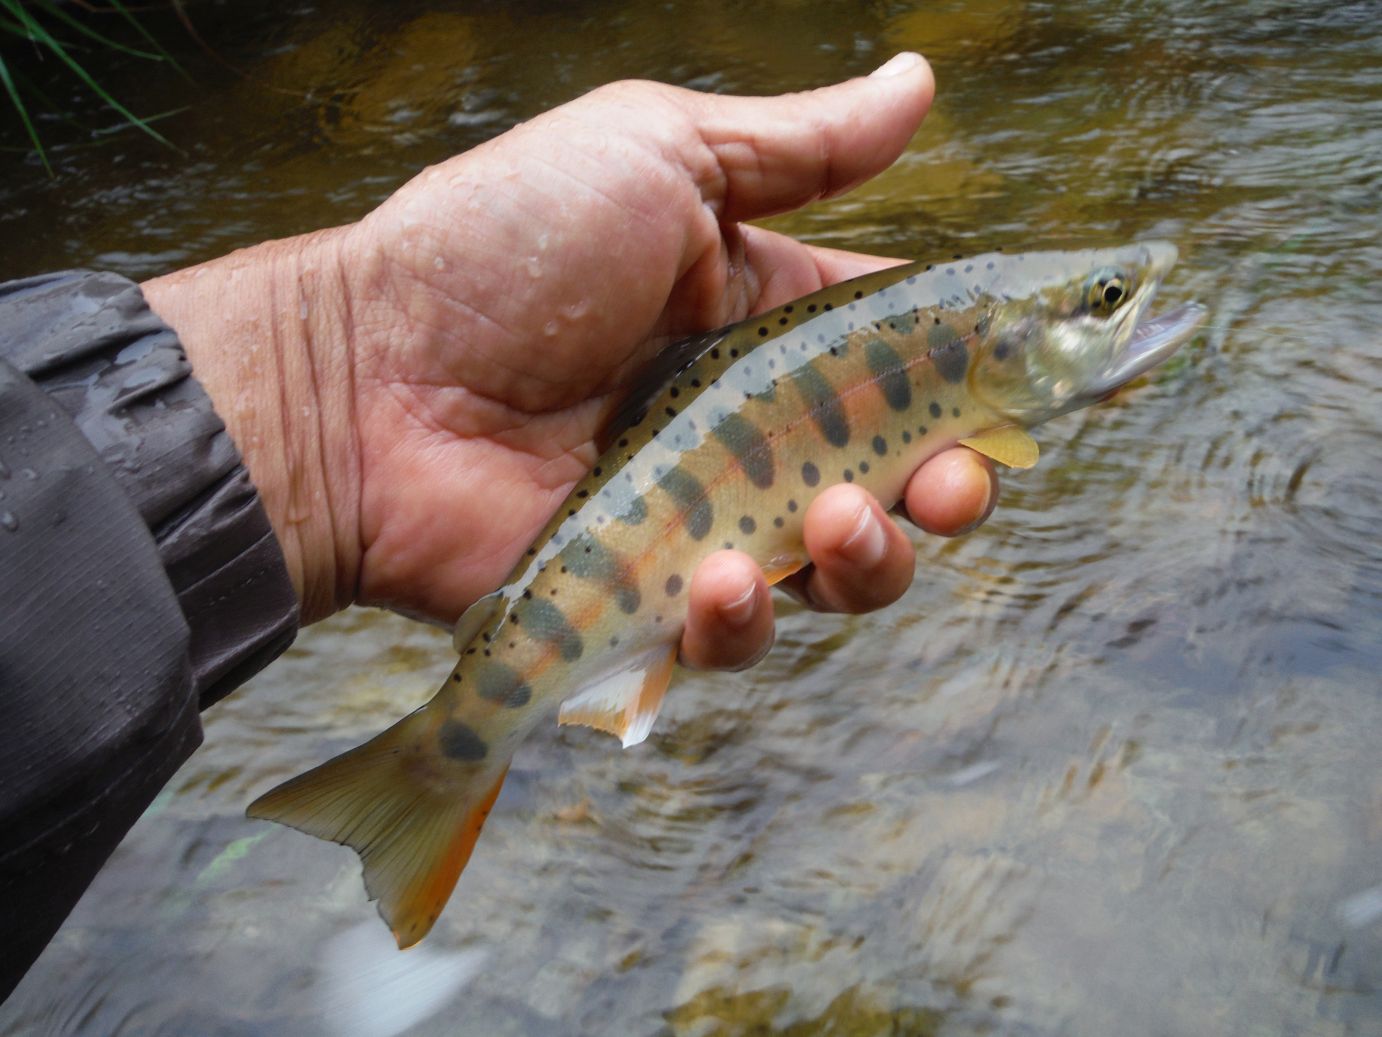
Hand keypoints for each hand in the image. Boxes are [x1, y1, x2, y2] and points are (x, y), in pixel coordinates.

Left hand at [141, 52, 998, 668]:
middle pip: (898, 478)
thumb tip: (924, 82)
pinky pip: (732, 637)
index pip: (912, 353)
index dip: (992, 370)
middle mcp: (749, 427)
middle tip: (957, 481)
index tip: (1077, 380)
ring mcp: (702, 520)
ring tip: (834, 522)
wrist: (362, 376)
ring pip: (837, 572)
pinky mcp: (645, 600)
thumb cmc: (501, 249)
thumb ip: (802, 146)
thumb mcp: (660, 155)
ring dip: (868, 560)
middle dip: (951, 488)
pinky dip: (743, 622)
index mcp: (767, 320)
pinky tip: (720, 580)